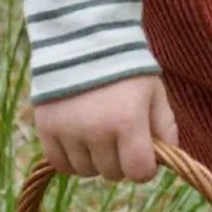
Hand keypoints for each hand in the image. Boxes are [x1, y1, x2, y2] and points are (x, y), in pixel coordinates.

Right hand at [35, 74, 178, 182]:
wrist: (84, 38)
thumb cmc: (126, 66)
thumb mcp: (154, 90)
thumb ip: (165, 125)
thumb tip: (165, 157)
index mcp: (128, 121)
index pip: (139, 172)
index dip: (145, 167)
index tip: (143, 152)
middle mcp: (97, 131)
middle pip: (113, 173)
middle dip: (120, 159)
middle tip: (119, 134)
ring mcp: (69, 131)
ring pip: (86, 172)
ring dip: (95, 159)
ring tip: (97, 130)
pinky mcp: (46, 129)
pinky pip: (60, 164)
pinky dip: (70, 158)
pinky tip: (78, 138)